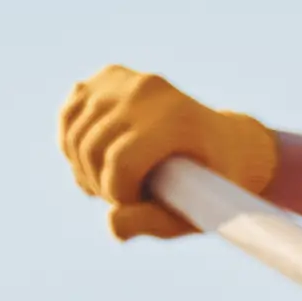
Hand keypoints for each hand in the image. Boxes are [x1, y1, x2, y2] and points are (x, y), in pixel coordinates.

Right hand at [58, 66, 278, 240]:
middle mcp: (148, 91)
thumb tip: (112, 223)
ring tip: (111, 184)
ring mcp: (126, 80)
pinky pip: (68, 117)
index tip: (136, 204)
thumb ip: (154, 222)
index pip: (121, 162)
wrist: (232, 144)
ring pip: (75, 135)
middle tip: (124, 199)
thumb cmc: (218, 184)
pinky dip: (72, 145)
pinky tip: (95, 162)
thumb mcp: (198, 213)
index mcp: (177, 118)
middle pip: (92, 149)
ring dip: (84, 169)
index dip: (119, 194)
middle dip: (101, 185)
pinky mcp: (109, 76)